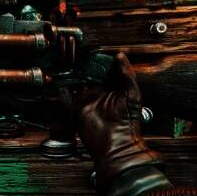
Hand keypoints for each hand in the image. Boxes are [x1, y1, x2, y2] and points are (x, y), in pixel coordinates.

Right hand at [76, 53, 163, 194]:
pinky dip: (65, 88)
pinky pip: (69, 95)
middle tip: (80, 56)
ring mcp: (88, 100)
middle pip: (89, 74)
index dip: (100, 60)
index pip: (105, 69)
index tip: (94, 51)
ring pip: (78, 83)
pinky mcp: (77, 108)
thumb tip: (120, 56)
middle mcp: (100, 93)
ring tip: (70, 64)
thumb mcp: (132, 93)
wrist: (116, 144)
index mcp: (114, 88)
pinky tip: (64, 80)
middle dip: (84, 66)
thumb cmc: (129, 122)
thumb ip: (126, 74)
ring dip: (74, 75)